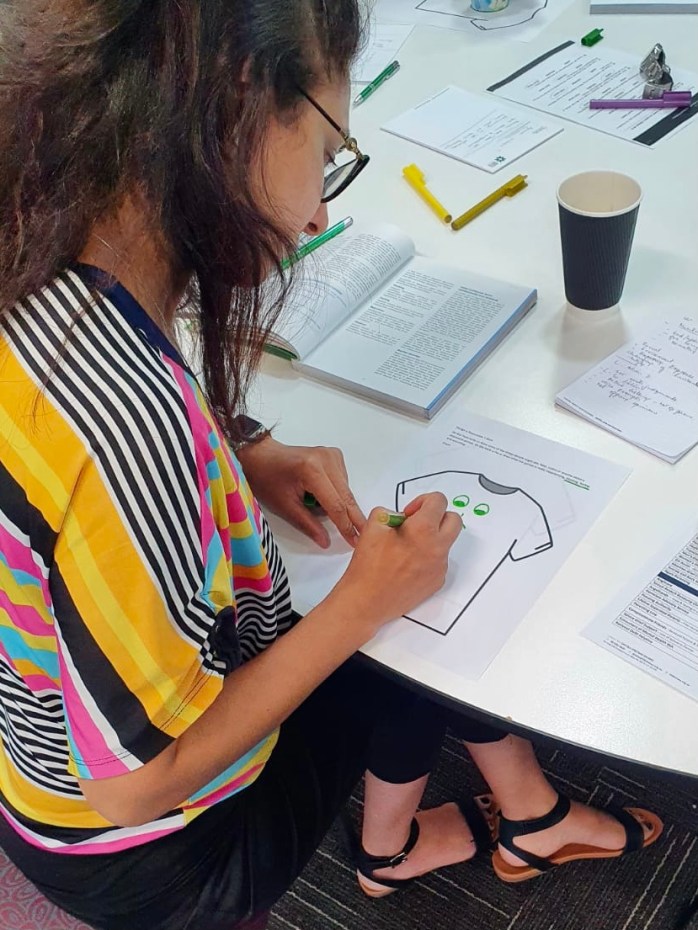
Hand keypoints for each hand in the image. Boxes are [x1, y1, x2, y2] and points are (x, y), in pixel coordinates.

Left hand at [235, 436, 365, 547]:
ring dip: (342, 504)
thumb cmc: (266, 480)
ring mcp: (331, 454)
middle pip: (346, 495)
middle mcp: (326, 459)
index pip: (335, 504)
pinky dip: (337, 492)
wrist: (261, 456)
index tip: (355, 541)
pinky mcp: (333, 454)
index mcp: (312, 471)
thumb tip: (326, 542)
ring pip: (346, 489)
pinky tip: (321, 493)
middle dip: (354, 518)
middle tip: (363, 535)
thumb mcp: (285, 506)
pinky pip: (343, 480)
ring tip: (317, 506)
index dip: (345, 525)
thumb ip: (308, 525)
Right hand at [333, 492, 461, 632]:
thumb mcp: (373, 525)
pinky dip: (428, 557)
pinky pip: (439, 562)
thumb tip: (401, 517)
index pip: (439, 501)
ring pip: (446, 542)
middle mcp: (437, 548)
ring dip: (432, 538)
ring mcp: (439, 567)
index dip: (422, 501)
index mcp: (423, 530)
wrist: (366, 600)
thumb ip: (390, 512)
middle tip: (417, 523)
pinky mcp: (436, 582)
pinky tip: (407, 564)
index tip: (410, 512)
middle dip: (437, 516)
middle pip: (454, 520)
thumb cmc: (368, 566)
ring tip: (407, 548)